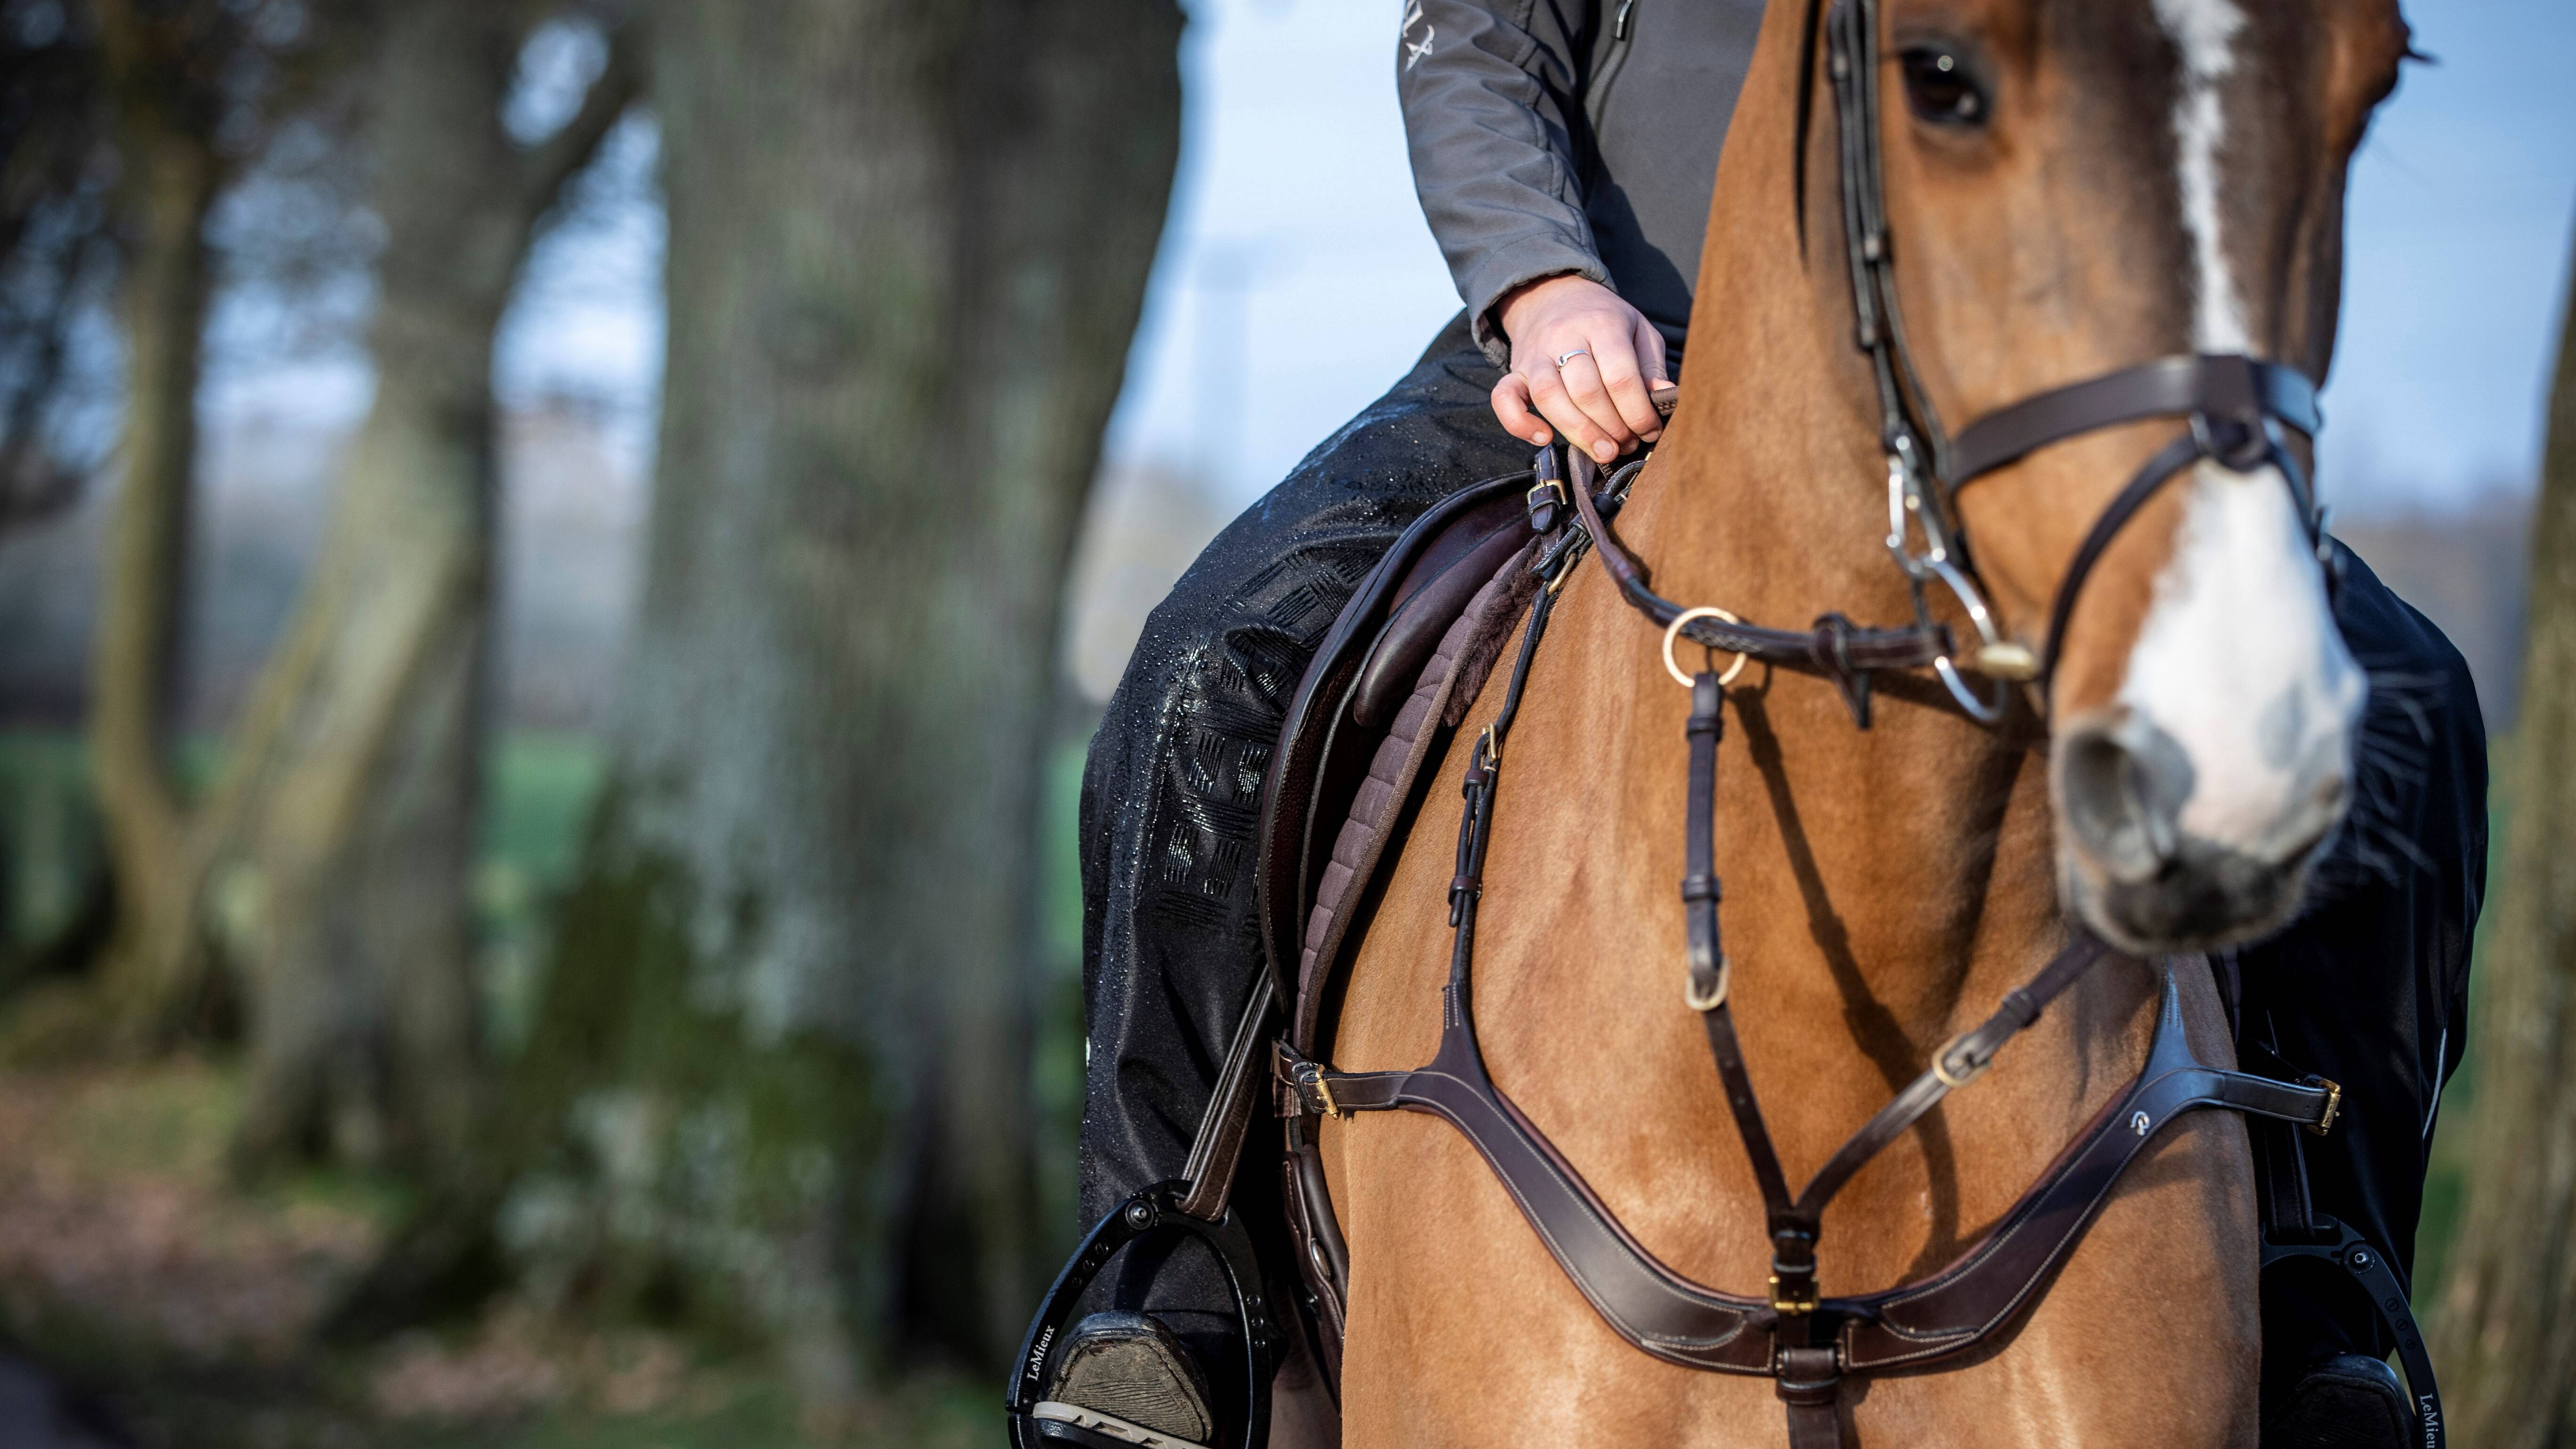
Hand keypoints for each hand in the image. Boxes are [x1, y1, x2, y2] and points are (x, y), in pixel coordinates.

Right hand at [1489, 274, 1669, 463]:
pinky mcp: (1514, 370)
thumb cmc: (1604, 320)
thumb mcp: (1638, 330)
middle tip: (1626, 443)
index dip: (1638, 412)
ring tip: (1602, 450)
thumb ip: (1651, 365)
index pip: (1620, 376)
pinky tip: (1544, 438)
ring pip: (1548, 397)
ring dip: (1578, 432)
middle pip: (1585, 391)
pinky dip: (1518, 423)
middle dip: (1611, 427)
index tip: (1649, 430)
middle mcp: (1565, 336)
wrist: (1554, 295)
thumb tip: (1665, 397)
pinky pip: (1504, 397)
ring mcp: (1535, 354)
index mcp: (1603, 324)